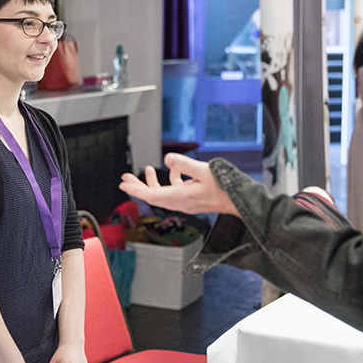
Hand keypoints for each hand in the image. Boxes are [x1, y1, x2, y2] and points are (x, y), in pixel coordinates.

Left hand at [119, 153, 239, 215]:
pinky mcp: (191, 200)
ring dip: (152, 183)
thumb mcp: (204, 170)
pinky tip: (173, 172)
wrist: (238, 200)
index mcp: (181, 196)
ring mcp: (185, 202)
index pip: (152, 195)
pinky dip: (169, 182)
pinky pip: (174, 192)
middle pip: (153, 196)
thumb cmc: (224, 186)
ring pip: (162, 195)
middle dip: (138, 187)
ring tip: (146, 171)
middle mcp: (181, 202)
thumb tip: (167, 159)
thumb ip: (184, 164)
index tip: (124, 184)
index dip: (136, 190)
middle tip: (125, 179)